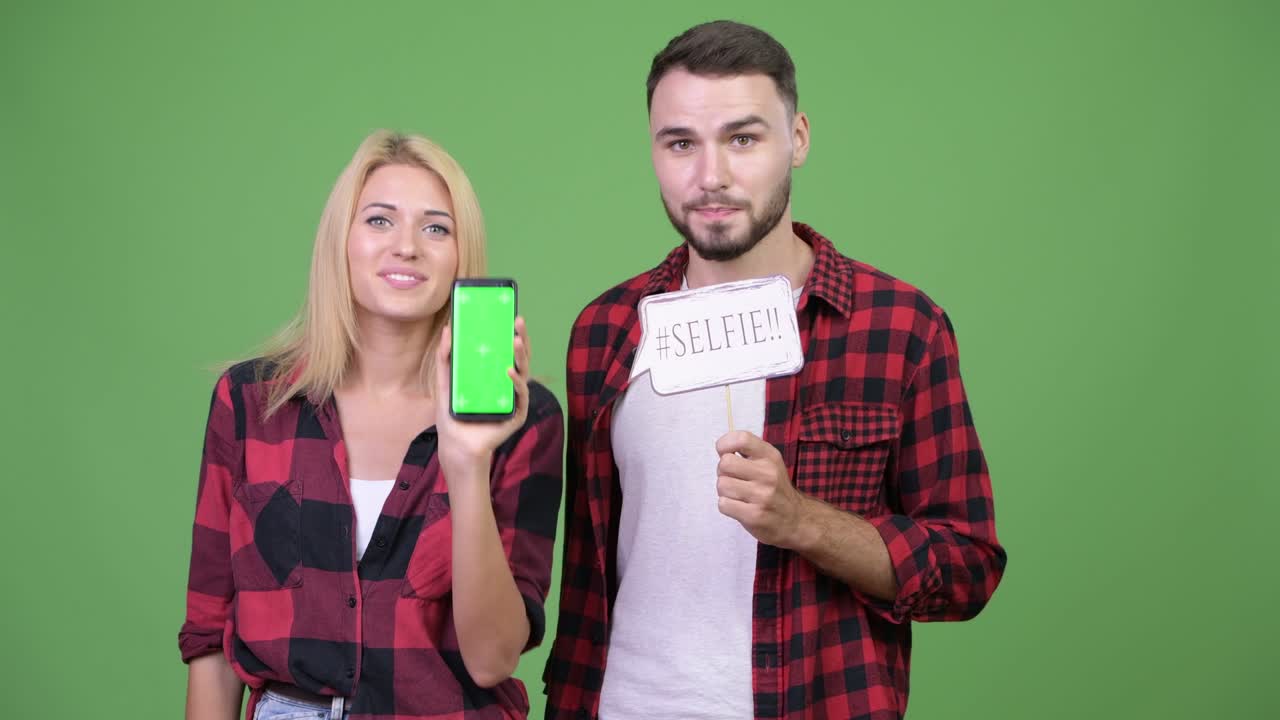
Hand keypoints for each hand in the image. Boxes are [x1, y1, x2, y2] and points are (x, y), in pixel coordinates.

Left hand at [434, 316, 531, 482]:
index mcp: (494, 375)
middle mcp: (508, 385)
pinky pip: (520, 396)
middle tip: (517, 321)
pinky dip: (516, 383)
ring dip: (521, 356)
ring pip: (523, 373)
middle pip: (519, 358)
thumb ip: (445, 358)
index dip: (511, 333)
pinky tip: (509, 371)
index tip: (510, 314)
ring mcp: (514, 400)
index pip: (506, 351)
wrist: (456, 446)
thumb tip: (446, 330)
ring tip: (515, 341)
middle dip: (521, 338)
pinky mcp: (516, 415)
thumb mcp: (445, 382)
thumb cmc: (454, 415)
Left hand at [714, 431, 808, 548]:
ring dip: (725, 491)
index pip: (742, 439)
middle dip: (723, 472)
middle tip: (733, 478)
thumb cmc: (775, 488)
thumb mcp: (769, 462)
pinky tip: (740, 506)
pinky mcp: (754, 515)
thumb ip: (747, 451)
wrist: (796, 519)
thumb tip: (721, 448)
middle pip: (725, 463)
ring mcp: (762, 496)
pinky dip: (727, 506)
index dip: (725, 444)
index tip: (725, 453)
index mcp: (770, 456)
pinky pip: (723, 504)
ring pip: (722, 485)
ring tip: (738, 494)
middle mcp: (768, 474)